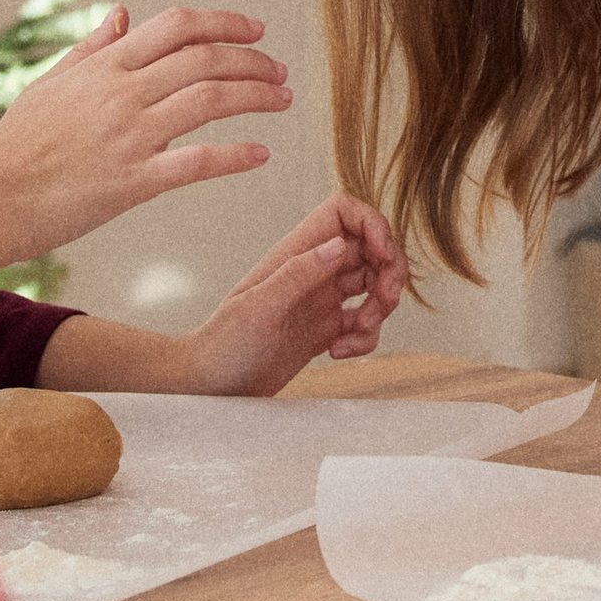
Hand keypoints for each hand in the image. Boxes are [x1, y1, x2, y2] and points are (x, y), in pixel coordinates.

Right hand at [0, 3, 289, 254]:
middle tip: (278, 70)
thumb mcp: (49, 84)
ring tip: (281, 100)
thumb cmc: (16, 145)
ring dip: (256, 96)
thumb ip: (91, 49)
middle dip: (252, 60)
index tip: (254, 30)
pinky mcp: (133, 182)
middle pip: (205, 59)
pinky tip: (261, 154)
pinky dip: (236, 155)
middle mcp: (121, 93)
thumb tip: (122, 14)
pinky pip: (197, 162)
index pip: (177, 26)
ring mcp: (129, 136)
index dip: (224, 22)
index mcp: (104, 66)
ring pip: (210, 100)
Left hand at [173, 193, 406, 392]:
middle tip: (383, 300)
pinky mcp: (325, 329)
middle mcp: (312, 271)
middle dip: (389, 272)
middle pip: (371, 249)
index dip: (372, 225)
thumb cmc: (224, 346)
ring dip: (380, 308)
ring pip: (373, 285)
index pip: (343, 212)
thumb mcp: (259, 309)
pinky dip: (365, 337)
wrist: (211, 387)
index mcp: (296, 253)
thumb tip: (339, 245)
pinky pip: (363, 323)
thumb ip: (298, 274)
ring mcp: (321, 300)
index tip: (382, 256)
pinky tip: (338, 352)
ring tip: (357, 332)